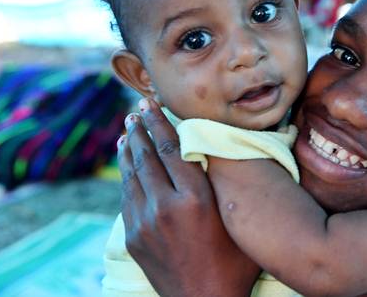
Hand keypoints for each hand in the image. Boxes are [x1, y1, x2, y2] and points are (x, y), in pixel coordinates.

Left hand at [118, 98, 259, 295]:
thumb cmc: (235, 263)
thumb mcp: (240, 220)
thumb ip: (228, 186)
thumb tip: (220, 152)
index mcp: (195, 199)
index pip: (173, 148)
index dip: (161, 122)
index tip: (153, 103)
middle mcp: (165, 207)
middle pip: (148, 156)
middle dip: (141, 129)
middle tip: (136, 108)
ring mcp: (144, 223)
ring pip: (132, 175)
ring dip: (129, 148)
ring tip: (127, 129)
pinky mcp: (134, 237)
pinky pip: (127, 197)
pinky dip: (126, 175)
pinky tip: (127, 163)